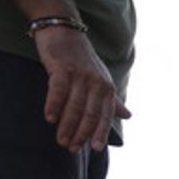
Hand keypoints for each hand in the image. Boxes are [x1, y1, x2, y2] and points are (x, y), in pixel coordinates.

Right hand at [33, 26, 130, 151]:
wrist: (63, 30)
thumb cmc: (82, 59)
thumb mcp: (101, 79)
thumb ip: (112, 100)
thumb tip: (129, 116)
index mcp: (107, 88)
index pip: (105, 115)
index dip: (100, 132)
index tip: (94, 148)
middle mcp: (97, 82)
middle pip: (90, 113)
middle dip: (81, 133)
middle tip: (72, 148)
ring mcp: (80, 75)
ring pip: (75, 105)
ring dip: (67, 125)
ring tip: (60, 140)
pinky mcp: (63, 67)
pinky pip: (59, 90)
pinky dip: (54, 105)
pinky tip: (49, 118)